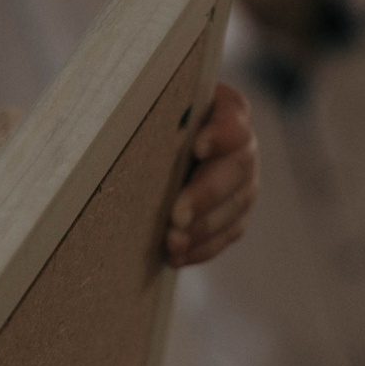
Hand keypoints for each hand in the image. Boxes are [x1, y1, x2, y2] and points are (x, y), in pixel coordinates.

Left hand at [166, 83, 259, 266]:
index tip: (198, 147)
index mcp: (226, 111)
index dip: (220, 134)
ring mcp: (244, 182)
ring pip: (235, 206)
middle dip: (206, 194)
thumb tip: (121, 119)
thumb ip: (150, 110)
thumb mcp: (152, 108)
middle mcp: (242, 146)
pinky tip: (177, 257)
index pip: (233, 118)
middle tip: (178, 214)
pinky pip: (227, 234)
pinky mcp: (236, 213)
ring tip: (173, 242)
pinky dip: (203, 248)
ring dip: (203, 229)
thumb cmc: (151, 120)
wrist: (158, 147)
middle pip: (235, 168)